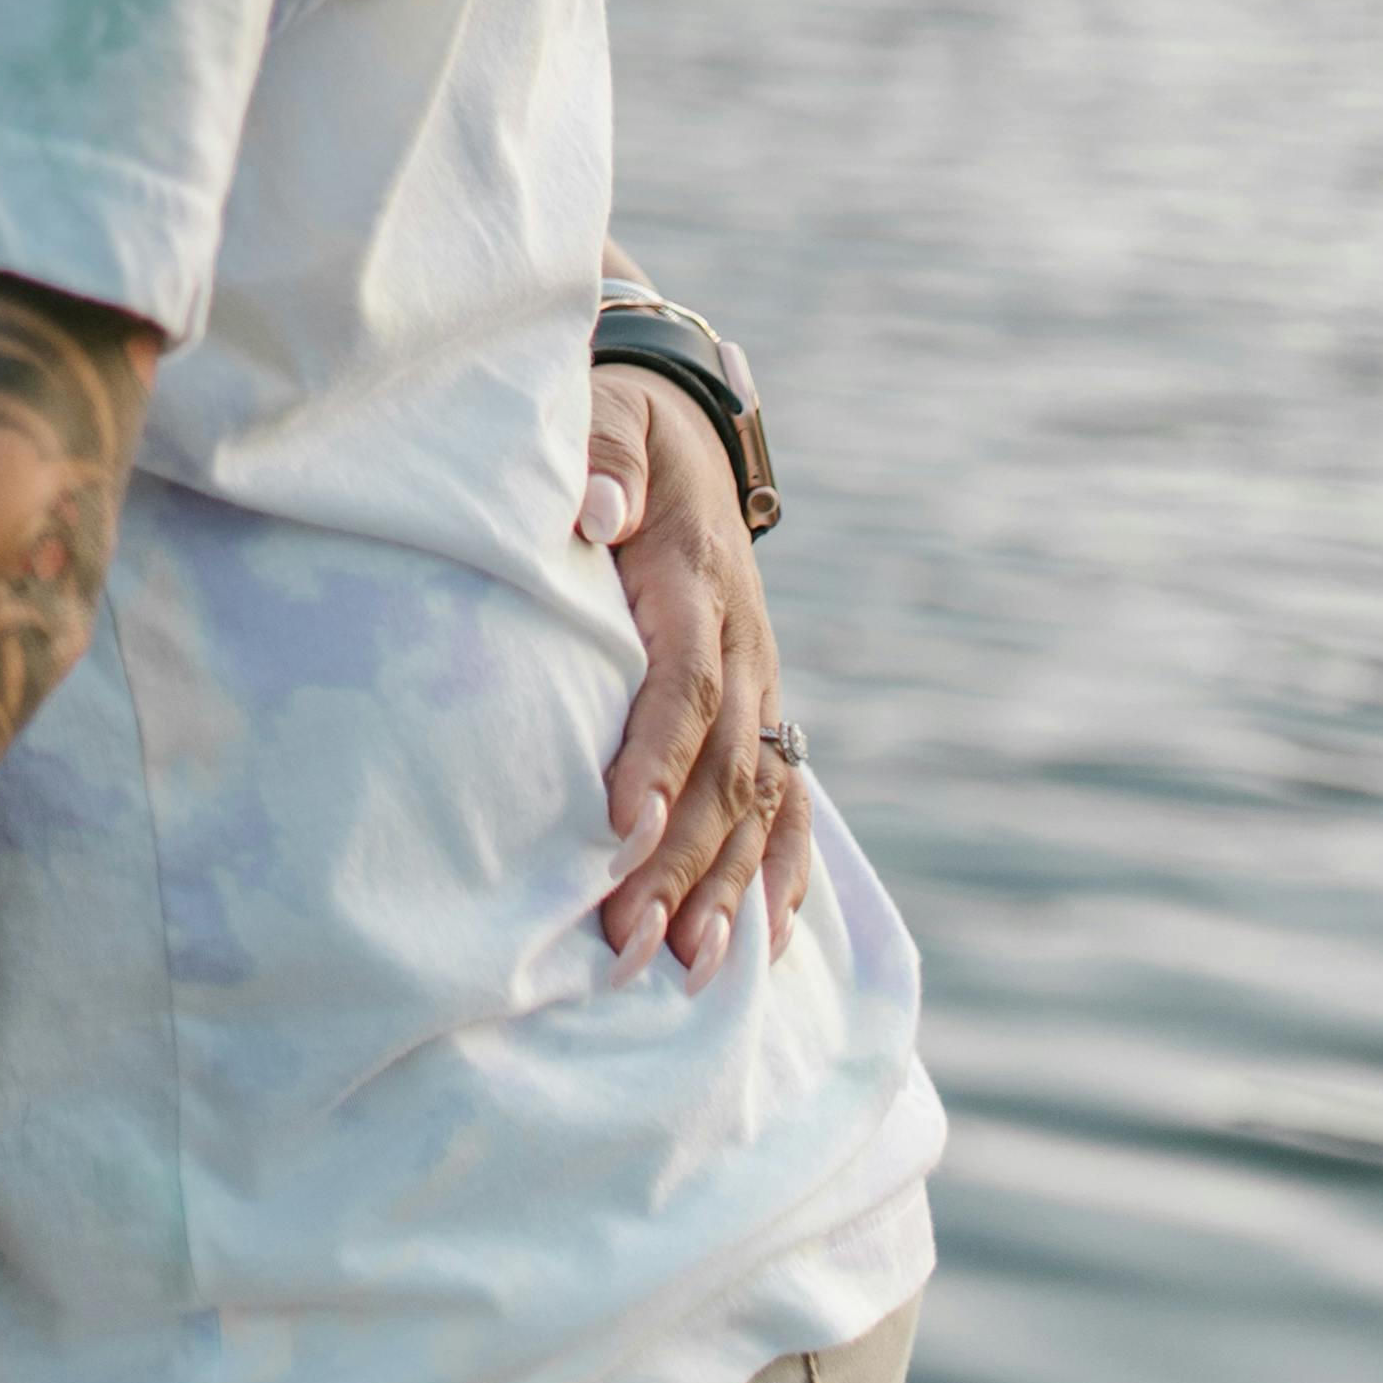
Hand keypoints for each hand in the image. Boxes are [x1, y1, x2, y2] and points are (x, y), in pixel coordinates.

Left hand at [580, 366, 812, 974]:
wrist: (682, 425)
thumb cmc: (619, 427)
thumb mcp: (607, 415)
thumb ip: (602, 457)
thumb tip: (596, 513)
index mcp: (696, 580)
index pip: (682, 680)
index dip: (656, 754)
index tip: (620, 826)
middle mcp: (741, 642)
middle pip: (722, 763)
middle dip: (681, 857)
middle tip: (632, 939)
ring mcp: (760, 678)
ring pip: (756, 795)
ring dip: (724, 884)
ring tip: (689, 966)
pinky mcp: (760, 700)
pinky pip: (786, 794)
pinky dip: (780, 867)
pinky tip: (766, 939)